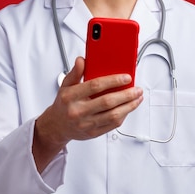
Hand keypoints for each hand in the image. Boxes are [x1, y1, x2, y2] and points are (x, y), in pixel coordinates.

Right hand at [32, 56, 142, 171]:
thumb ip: (75, 72)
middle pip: (107, 102)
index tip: (126, 77)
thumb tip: (82, 60)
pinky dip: (123, 115)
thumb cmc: (64, 104)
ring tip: (137, 98)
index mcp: (71, 97)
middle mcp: (78, 111)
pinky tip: (128, 108)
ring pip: (113, 115)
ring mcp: (86, 124)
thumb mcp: (65, 85)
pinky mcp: (93, 133)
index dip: (113, 81)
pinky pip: (112, 125)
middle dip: (126, 95)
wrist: (57, 126)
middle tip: (136, 89)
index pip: (95, 86)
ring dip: (129, 106)